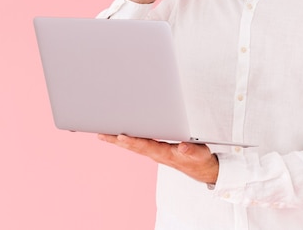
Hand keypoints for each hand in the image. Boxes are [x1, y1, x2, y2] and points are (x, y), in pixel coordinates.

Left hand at [97, 134, 218, 183]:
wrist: (201, 168)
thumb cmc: (199, 159)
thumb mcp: (200, 154)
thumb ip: (192, 150)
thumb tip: (183, 146)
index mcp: (165, 153)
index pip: (146, 146)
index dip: (133, 141)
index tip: (120, 136)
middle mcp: (156, 154)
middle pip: (133, 146)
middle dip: (117, 140)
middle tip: (101, 134)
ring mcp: (155, 153)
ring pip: (133, 146)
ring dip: (118, 140)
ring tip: (103, 134)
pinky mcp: (155, 150)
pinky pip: (138, 145)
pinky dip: (127, 140)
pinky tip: (119, 136)